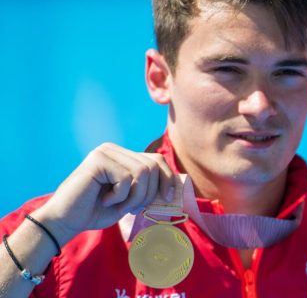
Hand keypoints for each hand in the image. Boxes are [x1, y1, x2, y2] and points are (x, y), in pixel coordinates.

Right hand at [32, 143, 176, 244]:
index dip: (167, 178)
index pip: (157, 159)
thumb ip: (148, 189)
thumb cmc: (97, 212)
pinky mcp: (98, 160)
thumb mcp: (130, 200)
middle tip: (133, 208)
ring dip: (135, 196)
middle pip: (153, 165)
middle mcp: (114, 149)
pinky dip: (120, 196)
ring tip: (118, 204)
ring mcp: (105, 152)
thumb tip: (176, 186)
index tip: (168, 198)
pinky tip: (105, 200)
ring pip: (143, 172)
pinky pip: (126, 178)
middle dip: (149, 192)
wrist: (66, 221)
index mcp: (123, 156)